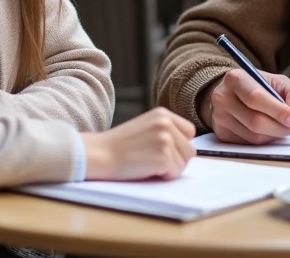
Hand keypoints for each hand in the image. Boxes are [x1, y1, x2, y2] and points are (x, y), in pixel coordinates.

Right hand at [80, 107, 195, 180]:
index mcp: (163, 113)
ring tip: (148, 163)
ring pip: (184, 162)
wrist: (99, 154)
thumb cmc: (120, 146)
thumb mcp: (146, 127)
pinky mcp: (163, 156)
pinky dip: (164, 176)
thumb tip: (188, 149)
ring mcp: (165, 139)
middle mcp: (166, 123)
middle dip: (175, 159)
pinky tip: (146, 169)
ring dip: (170, 168)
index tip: (161, 150)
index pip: (189, 132)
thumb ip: (166, 131)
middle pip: (190, 149)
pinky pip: (176, 172)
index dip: (178, 145)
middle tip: (152, 159)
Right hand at [200, 68, 289, 144]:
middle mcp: (222, 97)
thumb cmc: (259, 86)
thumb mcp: (279, 82)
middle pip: (255, 121)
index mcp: (235, 78)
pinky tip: (266, 131)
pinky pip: (248, 145)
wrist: (232, 93)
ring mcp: (219, 118)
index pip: (256, 98)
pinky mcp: (221, 134)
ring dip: (273, 135)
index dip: (278, 111)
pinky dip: (263, 141)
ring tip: (279, 126)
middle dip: (279, 127)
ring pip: (253, 137)